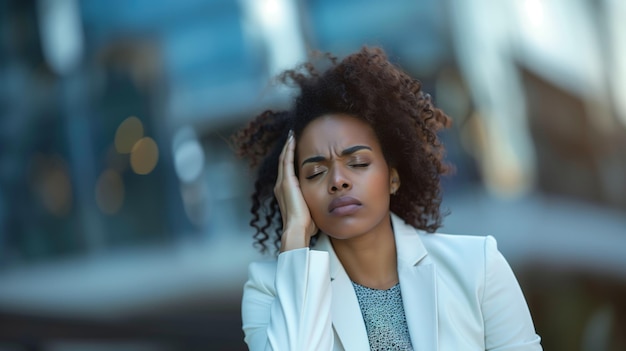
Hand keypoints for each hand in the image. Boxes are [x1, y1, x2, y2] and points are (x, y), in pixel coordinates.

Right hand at [274, 131, 317, 251]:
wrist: (298, 228)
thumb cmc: (306, 224)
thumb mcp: (311, 209)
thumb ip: (314, 203)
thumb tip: (325, 204)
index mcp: (286, 192)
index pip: (287, 171)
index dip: (290, 160)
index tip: (295, 150)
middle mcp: (281, 186)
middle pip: (283, 162)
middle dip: (287, 149)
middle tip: (292, 137)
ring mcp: (282, 183)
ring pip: (284, 159)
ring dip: (287, 146)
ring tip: (291, 135)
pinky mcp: (286, 181)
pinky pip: (286, 160)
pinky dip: (288, 149)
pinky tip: (292, 139)